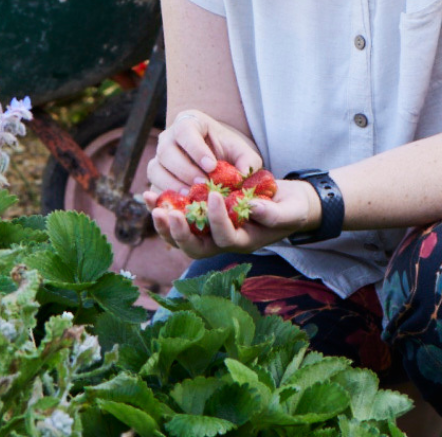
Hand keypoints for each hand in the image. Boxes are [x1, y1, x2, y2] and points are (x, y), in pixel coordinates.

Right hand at [145, 109, 260, 194]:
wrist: (218, 164)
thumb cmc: (228, 153)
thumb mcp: (243, 153)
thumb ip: (247, 162)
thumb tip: (243, 178)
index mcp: (188, 122)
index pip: (185, 130)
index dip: (196, 148)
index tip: (212, 166)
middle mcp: (168, 138)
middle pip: (166, 150)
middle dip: (185, 170)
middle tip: (202, 184)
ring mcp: (158, 158)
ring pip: (156, 169)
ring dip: (173, 184)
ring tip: (192, 196)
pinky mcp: (156, 179)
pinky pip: (153, 186)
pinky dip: (166, 196)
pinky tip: (181, 205)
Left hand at [145, 176, 320, 257]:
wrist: (287, 203)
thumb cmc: (291, 208)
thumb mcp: (290, 210)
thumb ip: (273, 213)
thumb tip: (252, 207)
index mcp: (244, 242)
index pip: (225, 238)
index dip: (217, 220)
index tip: (214, 194)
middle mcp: (223, 241)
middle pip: (195, 247)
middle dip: (179, 232)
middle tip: (168, 212)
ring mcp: (211, 232)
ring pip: (182, 236)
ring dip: (164, 222)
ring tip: (152, 202)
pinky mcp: (203, 219)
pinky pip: (179, 220)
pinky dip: (165, 208)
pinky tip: (151, 195)